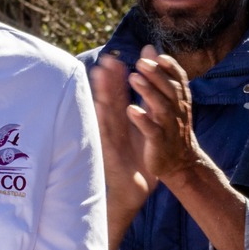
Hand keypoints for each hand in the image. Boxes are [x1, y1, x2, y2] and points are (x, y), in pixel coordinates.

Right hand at [91, 55, 156, 216]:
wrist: (135, 189)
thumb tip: (149, 88)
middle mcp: (114, 127)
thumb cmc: (138, 160)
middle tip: (106, 59)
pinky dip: (101, 119)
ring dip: (101, 93)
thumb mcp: (143, 131)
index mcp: (123, 121)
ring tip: (98, 73)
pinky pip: (104, 133)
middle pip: (110, 99)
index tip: (117, 59)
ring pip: (105, 112)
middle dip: (108, 79)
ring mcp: (109, 139)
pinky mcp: (108, 151)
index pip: (120, 96)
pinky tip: (98, 104)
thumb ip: (146, 109)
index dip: (117, 78)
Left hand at [127, 47, 208, 180]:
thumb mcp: (168, 100)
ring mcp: (169, 128)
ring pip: (161, 108)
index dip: (171, 67)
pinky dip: (143, 120)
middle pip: (170, 90)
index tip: (158, 56)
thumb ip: (158, 75)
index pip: (179, 80)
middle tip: (141, 62)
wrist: (181, 165)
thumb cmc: (172, 128)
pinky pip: (152, 131)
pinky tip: (131, 110)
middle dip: (156, 75)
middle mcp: (177, 112)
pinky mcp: (159, 144)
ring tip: (133, 78)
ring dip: (148, 92)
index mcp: (180, 101)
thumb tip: (149, 48)